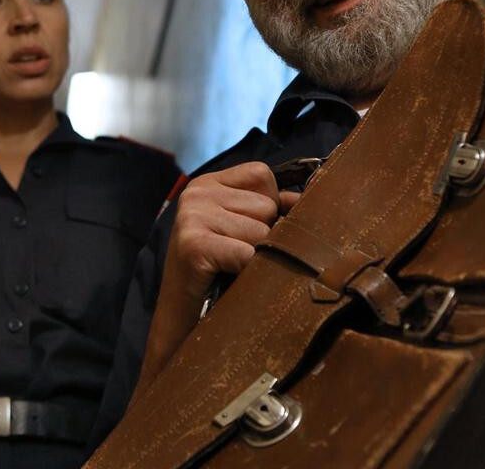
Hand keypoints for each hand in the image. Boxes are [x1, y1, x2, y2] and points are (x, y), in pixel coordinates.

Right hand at [162, 162, 300, 303]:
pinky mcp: (193, 244)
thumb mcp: (238, 227)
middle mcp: (196, 193)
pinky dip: (246, 270)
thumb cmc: (215, 267)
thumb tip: (304, 200)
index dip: (268, 204)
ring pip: (261, 231)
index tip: (246, 230)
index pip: (261, 174)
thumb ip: (268, 207)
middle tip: (235, 253)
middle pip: (266, 205)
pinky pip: (247, 254)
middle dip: (262, 234)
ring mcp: (192, 216)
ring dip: (254, 255)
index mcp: (207, 183)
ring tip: (230, 265)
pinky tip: (228, 275)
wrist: (180, 310)